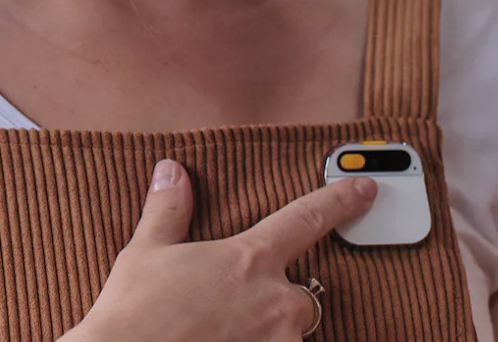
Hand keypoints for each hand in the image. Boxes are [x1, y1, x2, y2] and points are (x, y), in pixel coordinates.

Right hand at [71, 159, 377, 341]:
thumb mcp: (145, 253)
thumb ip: (169, 210)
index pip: (308, 217)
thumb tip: (172, 171)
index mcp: (248, 259)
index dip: (340, 199)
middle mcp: (273, 301)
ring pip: (288, 335)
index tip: (365, 190)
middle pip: (302, 295)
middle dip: (278, 300)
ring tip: (222, 334)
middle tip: (234, 309)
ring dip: (266, 334)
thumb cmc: (132, 315)